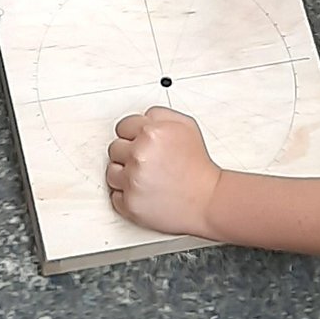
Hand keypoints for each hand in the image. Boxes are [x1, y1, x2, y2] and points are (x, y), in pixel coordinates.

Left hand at [104, 106, 222, 238]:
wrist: (208, 200)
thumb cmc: (198, 167)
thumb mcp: (186, 126)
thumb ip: (159, 115)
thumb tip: (142, 117)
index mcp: (151, 133)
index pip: (122, 127)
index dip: (133, 135)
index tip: (141, 144)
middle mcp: (139, 156)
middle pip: (114, 149)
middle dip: (129, 154)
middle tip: (149, 162)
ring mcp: (132, 181)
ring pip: (111, 173)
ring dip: (125, 175)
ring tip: (147, 178)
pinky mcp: (130, 203)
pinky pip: (115, 196)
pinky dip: (127, 195)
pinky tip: (144, 192)